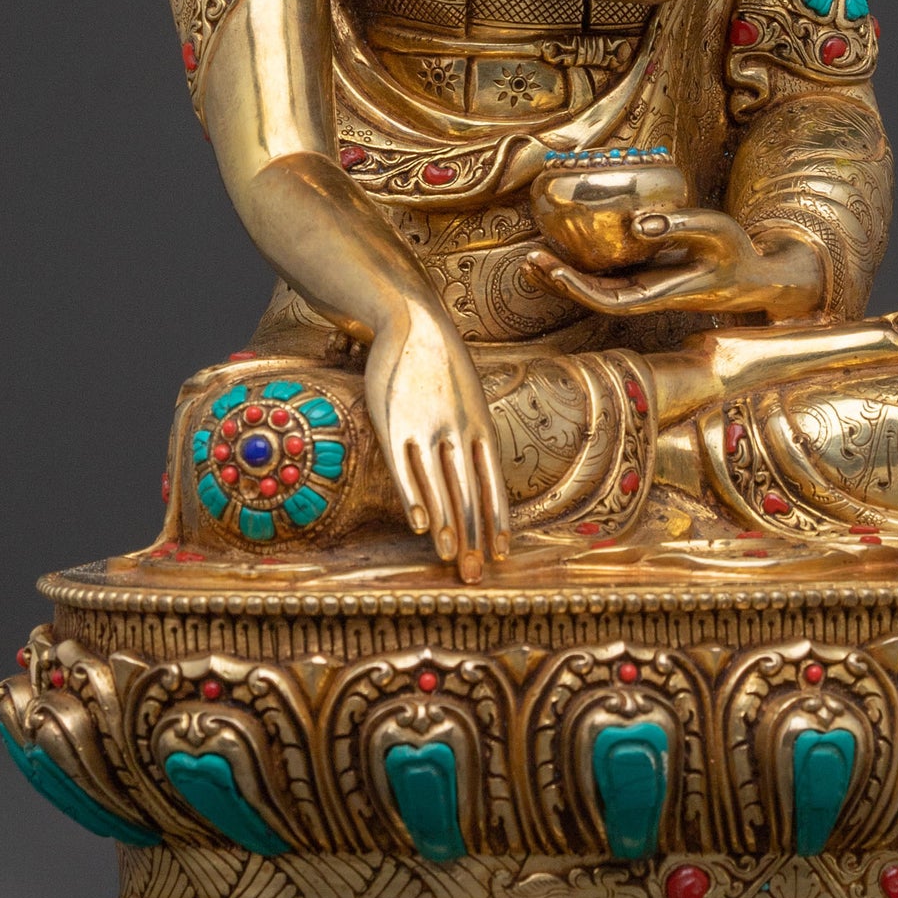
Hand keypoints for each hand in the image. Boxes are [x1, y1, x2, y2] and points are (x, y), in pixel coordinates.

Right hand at [363, 300, 510, 582]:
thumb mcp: (471, 399)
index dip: (498, 521)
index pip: (494, 484)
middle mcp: (458, 431)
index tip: (504, 554)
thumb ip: (475, 436)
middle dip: (472, 537)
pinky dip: (415, 496)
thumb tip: (482, 475)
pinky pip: (405, 467)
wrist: (413, 322)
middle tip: (474, 575)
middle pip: (468, 493)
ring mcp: (426, 427)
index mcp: (481, 427)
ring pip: (439, 485)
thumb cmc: (443, 367)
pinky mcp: (394, 422)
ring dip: (446, 526)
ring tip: (449, 558)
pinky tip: (419, 523)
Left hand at [525, 208, 825, 320]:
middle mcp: (647, 297)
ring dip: (561, 278)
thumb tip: (637, 222)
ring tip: (530, 259)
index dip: (580, 289)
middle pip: (593, 299)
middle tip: (529, 259)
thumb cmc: (738, 254)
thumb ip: (679, 226)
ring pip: (594, 290)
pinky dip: (579, 267)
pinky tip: (560, 251)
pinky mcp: (645, 278)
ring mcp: (644, 289)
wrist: (756, 277)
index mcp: (662, 294)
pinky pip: (604, 277)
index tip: (555, 270)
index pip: (612, 301)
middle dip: (558, 284)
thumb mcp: (717, 232)